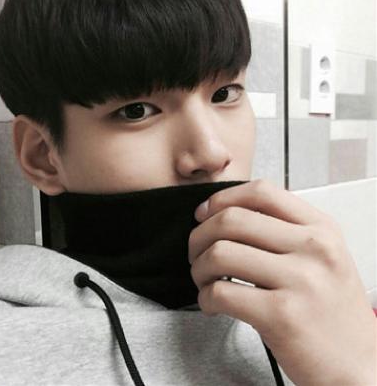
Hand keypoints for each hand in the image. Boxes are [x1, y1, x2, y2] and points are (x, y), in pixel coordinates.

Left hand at [188, 178, 375, 385]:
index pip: (260, 192)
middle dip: (199, 236)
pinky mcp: (282, 316)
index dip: (222, 199)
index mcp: (321, 227)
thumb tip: (224, 215)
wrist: (360, 365)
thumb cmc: (331, 309)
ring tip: (205, 281)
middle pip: (232, 220)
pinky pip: (221, 292)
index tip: (204, 214)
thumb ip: (283, 230)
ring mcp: (300, 281)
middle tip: (197, 253)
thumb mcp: (322, 255)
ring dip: (199, 268)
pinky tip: (212, 304)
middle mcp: (314, 248)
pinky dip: (205, 297)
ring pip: (220, 253)